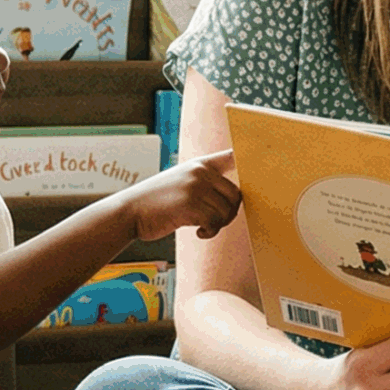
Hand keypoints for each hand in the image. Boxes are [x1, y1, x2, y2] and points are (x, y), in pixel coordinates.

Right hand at [117, 150, 240, 240]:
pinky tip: (198, 233)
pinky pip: (215, 222)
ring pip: (226, 211)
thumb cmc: (156, 203)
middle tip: (215, 222)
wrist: (129, 211)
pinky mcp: (190, 204)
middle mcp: (200, 172)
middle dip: (230, 213)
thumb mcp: (180, 183)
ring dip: (218, 225)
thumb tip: (235, 198)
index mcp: (199, 164)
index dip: (249, 160)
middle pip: (236, 194)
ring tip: (203, 228)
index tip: (260, 170)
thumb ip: (204, 184)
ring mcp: (195, 187)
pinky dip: (210, 232)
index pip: (232, 156)